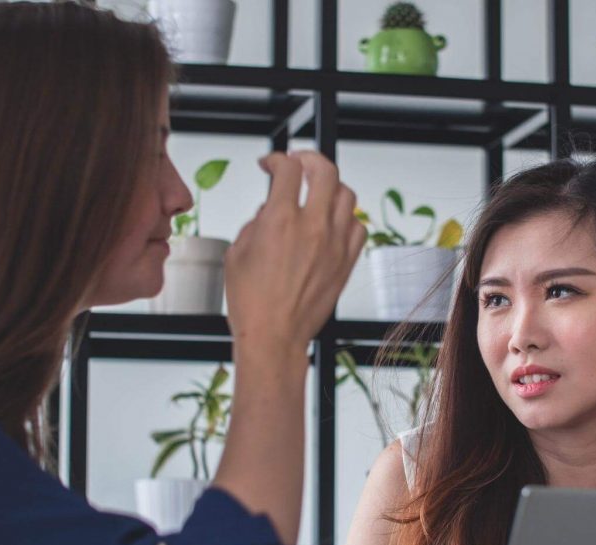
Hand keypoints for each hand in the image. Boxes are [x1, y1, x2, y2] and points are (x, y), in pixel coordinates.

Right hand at [224, 151, 364, 355]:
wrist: (274, 336)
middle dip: (310, 158)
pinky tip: (333, 222)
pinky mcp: (346, 261)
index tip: (271, 163)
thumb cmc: (251, 302)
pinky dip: (347, 218)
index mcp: (280, 221)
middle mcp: (312, 227)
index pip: (287, 169)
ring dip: (331, 186)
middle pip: (325, 170)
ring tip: (318, 190)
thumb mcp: (237, 253)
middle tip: (299, 161)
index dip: (277, 159)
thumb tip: (269, 209)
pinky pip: (358, 226)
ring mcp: (334, 244)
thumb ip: (256, 222)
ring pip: (347, 194)